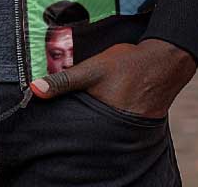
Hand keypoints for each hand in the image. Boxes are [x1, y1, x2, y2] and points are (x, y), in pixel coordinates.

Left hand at [29, 39, 195, 118]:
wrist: (163, 63)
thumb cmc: (127, 64)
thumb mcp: (92, 69)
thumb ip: (64, 80)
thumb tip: (34, 90)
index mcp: (101, 120)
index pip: (74, 133)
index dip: (61, 130)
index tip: (49, 125)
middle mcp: (114, 132)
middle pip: (86, 135)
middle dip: (75, 129)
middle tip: (65, 119)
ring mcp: (125, 131)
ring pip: (99, 131)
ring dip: (90, 124)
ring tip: (83, 114)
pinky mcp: (134, 127)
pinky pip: (113, 128)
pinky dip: (105, 122)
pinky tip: (101, 110)